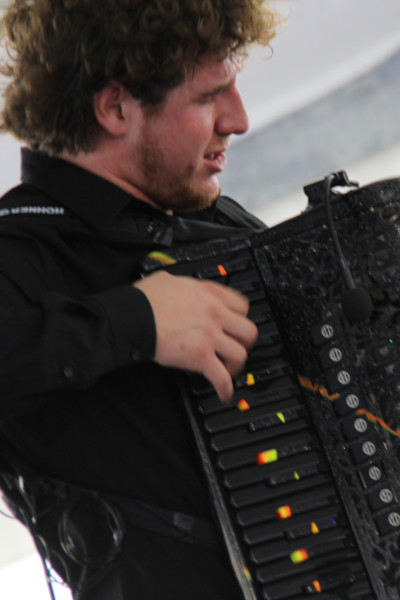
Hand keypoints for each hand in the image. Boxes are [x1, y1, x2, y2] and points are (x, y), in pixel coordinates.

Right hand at [134, 271, 257, 401]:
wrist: (133, 317)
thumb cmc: (145, 299)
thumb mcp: (170, 280)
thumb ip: (184, 285)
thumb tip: (178, 287)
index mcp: (209, 294)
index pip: (242, 305)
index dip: (240, 318)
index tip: (235, 325)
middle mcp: (215, 314)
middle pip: (248, 331)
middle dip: (244, 343)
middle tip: (235, 347)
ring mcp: (210, 336)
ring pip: (240, 354)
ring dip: (236, 365)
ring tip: (228, 370)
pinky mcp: (200, 357)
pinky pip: (222, 377)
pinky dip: (225, 388)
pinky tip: (223, 393)